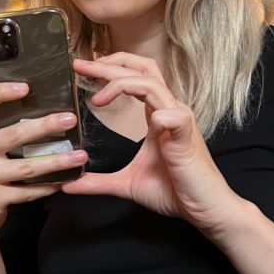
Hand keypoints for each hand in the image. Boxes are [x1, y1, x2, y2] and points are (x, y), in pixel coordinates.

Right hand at [0, 81, 87, 241]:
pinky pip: (27, 192)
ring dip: (57, 161)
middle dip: (45, 126)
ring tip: (79, 156)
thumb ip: (0, 132)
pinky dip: (47, 186)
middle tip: (70, 119)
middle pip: (12, 134)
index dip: (0, 92)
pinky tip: (63, 182)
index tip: (26, 87)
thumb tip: (42, 110)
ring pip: (26, 166)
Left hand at [63, 53, 243, 236]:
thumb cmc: (174, 191)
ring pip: (152, 84)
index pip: (135, 77)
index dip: (110, 68)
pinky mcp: (186, 139)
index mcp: (157, 115)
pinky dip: (160, 115)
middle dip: (110, 64)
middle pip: (142, 70)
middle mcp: (168, 111)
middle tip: (81, 65)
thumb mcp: (126, 184)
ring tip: (97, 98)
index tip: (83, 69)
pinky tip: (149, 124)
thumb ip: (98, 182)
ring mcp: (179, 122)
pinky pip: (175, 116)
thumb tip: (69, 184)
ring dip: (122, 83)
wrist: (205, 209)